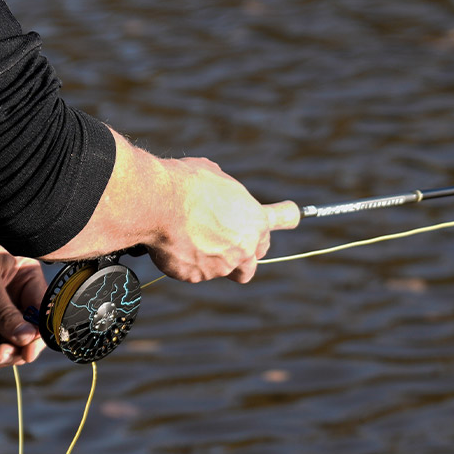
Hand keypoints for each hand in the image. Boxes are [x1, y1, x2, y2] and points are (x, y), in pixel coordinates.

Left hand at [0, 224, 49, 372]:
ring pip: (13, 350)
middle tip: (5, 353)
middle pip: (32, 336)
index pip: (44, 310)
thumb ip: (4, 311)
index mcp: (26, 280)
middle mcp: (16, 302)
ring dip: (3, 358)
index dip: (41, 331)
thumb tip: (27, 339)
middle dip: (21, 349)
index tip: (30, 346)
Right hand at [143, 156, 301, 283]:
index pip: (283, 220)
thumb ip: (226, 196)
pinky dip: (186, 262)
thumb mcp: (216, 177)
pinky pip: (194, 271)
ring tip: (190, 238)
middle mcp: (244, 247)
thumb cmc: (188, 185)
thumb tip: (219, 198)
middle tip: (227, 239)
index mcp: (255, 220)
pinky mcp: (196, 276)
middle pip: (254, 261)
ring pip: (222, 269)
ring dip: (212, 258)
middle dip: (243, 252)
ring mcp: (221, 266)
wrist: (159, 204)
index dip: (282, 219)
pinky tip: (173, 244)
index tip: (293, 215)